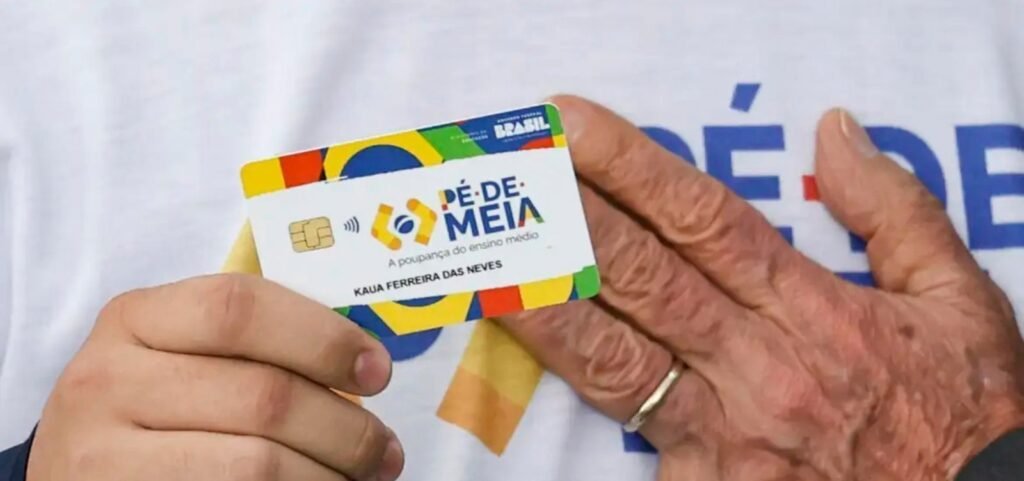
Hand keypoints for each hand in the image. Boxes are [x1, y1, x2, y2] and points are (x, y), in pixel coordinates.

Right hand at [27, 274, 402, 480]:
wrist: (75, 475)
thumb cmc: (153, 409)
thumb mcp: (181, 358)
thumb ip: (254, 347)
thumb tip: (363, 367)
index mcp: (135, 318)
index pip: (241, 308)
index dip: (324, 338)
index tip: (377, 372)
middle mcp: (107, 380)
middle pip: (265, 396)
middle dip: (347, 428)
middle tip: (384, 449)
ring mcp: (103, 455)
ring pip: (257, 465)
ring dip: (330, 476)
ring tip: (359, 479)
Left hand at [498, 96, 1023, 479]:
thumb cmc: (964, 414)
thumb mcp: (958, 299)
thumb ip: (894, 210)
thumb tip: (835, 132)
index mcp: (811, 310)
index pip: (702, 219)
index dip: (629, 167)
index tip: (574, 128)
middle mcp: (758, 365)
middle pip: (643, 278)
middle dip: (568, 221)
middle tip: (510, 179)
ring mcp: (727, 433)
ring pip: (617, 363)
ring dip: (547, 312)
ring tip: (489, 268)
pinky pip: (635, 448)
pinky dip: (585, 414)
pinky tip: (533, 379)